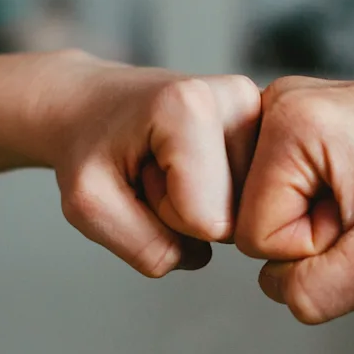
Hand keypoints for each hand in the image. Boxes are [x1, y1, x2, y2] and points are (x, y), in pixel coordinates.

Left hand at [32, 52, 260, 276]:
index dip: (165, 216)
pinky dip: (217, 193)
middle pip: (234, 217)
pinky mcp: (267, 124)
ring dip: (201, 202)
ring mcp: (259, 109)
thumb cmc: (85, 145)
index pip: (208, 221)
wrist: (87, 103)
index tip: (140, 176)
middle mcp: (238, 98)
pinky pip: (253, 196)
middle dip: (186, 210)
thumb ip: (146, 247)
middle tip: (152, 170)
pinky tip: (192, 163)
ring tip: (166, 163)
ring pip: (247, 209)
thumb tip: (202, 255)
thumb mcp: (88, 206)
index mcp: (191, 106)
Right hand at [235, 76, 353, 322]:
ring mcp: (291, 105)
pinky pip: (291, 186)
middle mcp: (278, 101)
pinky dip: (328, 198)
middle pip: (257, 216)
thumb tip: (275, 285)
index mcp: (288, 122)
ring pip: (274, 204)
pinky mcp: (305, 117)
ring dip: (324, 216)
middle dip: (316, 231)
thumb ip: (311, 293)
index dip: (316, 247)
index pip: (255, 236)